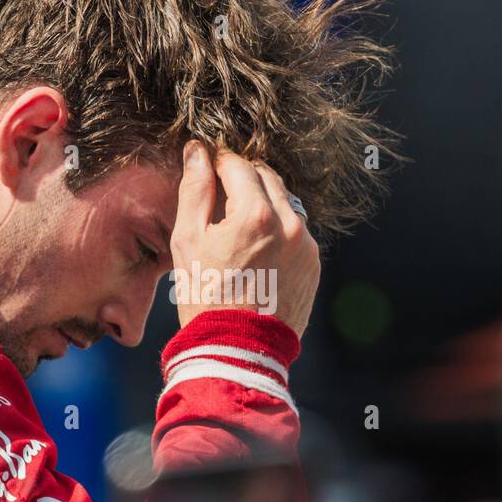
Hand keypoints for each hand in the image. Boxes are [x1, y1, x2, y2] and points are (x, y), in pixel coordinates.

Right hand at [171, 140, 320, 336]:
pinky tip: (257, 250)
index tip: (208, 167)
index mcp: (256, 214)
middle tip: (220, 193)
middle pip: (266, 178)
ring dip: (263, 203)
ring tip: (237, 226)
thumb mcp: (188, 240)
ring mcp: (307, 245)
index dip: (219, 161)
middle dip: (243, 179)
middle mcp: (289, 224)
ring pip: (284, 204)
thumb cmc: (205, 296)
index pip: (239, 165)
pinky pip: (297, 232)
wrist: (238, 349)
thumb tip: (197, 152)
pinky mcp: (314, 265)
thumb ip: (194, 190)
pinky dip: (278, 230)